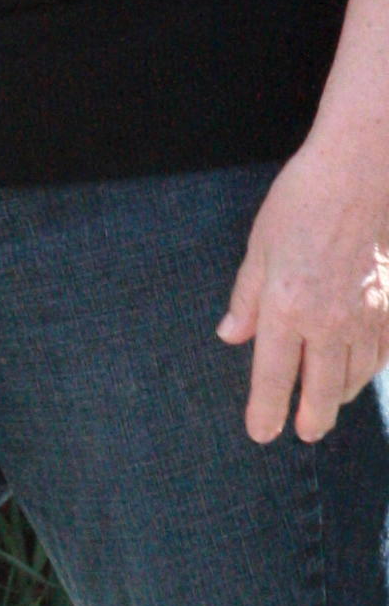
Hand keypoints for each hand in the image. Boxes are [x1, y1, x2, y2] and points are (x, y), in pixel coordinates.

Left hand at [217, 141, 388, 441]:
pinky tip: (360, 372)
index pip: (273, 378)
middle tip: (304, 432)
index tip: (262, 434)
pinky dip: (370, 369)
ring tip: (329, 405)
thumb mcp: (259, 248)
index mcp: (286, 309)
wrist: (362, 172)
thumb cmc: (302, 202)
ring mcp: (368, 316)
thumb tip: (231, 336)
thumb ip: (246, 299)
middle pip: (322, 390)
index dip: (266, 412)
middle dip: (312, 418)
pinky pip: (382, 353)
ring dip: (341, 395)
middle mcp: (329, 321)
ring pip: (357, 376)